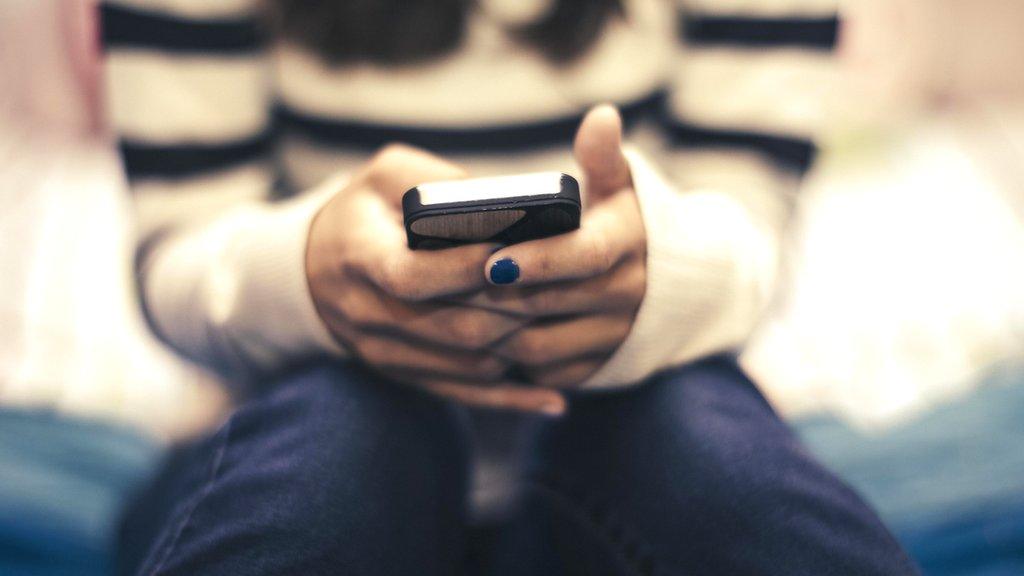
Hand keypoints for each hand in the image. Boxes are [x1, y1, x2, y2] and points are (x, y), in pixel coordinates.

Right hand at [306, 144, 565, 413]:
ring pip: (466, 365)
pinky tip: (552, 399)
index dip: (464, 269)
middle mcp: (369, 314)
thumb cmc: (363, 212)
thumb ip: (436, 181)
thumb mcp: (384, 176)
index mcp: (360, 258)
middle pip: (453, 327)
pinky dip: (510, 399)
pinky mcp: (405, 375)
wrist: (313, 270)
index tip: (512, 251)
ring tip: (563, 328)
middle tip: (562, 291)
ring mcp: (386, 353)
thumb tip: (504, 206)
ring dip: (519, 349)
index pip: (412, 276)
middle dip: (512, 310)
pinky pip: (463, 395)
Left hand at [460, 106, 646, 387]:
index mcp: (627, 245)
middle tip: (441, 285)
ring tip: (449, 309)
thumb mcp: (620, 185)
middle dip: (493, 296)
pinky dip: (506, 360)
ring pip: (536, 345)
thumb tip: (602, 116)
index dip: (538, 259)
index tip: (493, 258)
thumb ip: (605, 155)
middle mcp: (626, 296)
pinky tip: (473, 337)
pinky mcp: (594, 369)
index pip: (582, 255)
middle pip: (547, 304)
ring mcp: (610, 338)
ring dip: (490, 331)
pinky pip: (542, 371)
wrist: (665, 285)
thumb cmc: (622, 222)